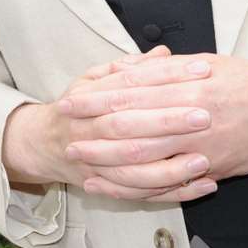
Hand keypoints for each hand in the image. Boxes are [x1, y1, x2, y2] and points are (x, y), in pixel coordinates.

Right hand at [2, 45, 218, 203]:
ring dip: (170, 167)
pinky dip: (173, 192)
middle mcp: (90, 130)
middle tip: (204, 115)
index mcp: (90, 98)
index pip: (131, 84)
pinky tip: (203, 186)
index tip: (200, 71)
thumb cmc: (76, 108)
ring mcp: (97, 163)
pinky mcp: (108, 187)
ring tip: (203, 160)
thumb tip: (163, 53)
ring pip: (133, 169)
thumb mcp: (93, 78)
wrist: (44, 145)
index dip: (165, 76)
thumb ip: (129, 67)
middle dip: (167, 121)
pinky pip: (142, 194)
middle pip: (129, 126)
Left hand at [57, 54, 247, 195]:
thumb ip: (166, 69)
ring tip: (82, 162)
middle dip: (93, 132)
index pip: (131, 92)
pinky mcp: (213, 168)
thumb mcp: (209, 63)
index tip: (72, 100)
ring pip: (146, 157)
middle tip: (66, 134)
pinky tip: (117, 187)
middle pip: (132, 126)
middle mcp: (192, 116)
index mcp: (189, 85)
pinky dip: (140, 187)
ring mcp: (202, 146)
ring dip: (109, 161)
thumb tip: (128, 68)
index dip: (97, 98)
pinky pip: (170, 183)